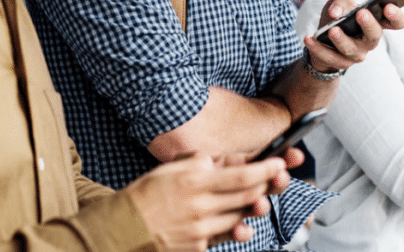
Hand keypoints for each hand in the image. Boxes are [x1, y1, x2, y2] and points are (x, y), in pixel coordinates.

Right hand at [124, 153, 287, 251]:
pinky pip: (224, 236)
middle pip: (247, 196)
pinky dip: (235, 228)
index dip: (266, 170)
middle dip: (267, 186)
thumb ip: (198, 162)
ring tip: (257, 198)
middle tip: (278, 177)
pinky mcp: (198, 247)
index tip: (280, 163)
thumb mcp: (170, 168)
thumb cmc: (146, 195)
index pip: (242, 176)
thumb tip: (220, 161)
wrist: (123, 229)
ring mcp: (201, 230)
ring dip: (252, 207)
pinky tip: (239, 222)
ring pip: (240, 217)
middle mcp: (201, 206)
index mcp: (194, 181)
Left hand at [303, 0, 403, 72]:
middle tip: (361, 13)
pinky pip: (329, 57)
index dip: (396, 16)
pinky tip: (309, 38)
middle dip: (368, 24)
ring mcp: (356, 53)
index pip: (396, 22)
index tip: (388, 6)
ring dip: (341, 39)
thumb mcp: (339, 1)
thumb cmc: (337, 16)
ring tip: (332, 29)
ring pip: (351, 49)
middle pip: (375, 35)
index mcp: (376, 23)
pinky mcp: (339, 63)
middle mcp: (369, 40)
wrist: (321, 38)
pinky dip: (317, 48)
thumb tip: (336, 13)